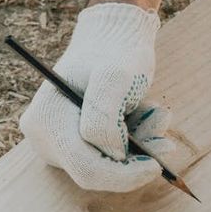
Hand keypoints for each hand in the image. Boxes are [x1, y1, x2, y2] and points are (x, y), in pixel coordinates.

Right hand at [19, 3, 173, 191]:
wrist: (114, 36)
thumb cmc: (116, 52)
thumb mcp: (114, 76)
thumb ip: (105, 117)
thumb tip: (112, 154)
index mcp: (47, 121)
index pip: (87, 169)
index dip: (125, 175)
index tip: (157, 166)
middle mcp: (45, 137)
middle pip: (98, 172)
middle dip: (135, 159)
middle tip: (165, 139)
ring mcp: (59, 142)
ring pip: (109, 165)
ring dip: (141, 145)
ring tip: (156, 114)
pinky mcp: (77, 143)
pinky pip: (112, 157)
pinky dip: (136, 141)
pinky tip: (146, 116)